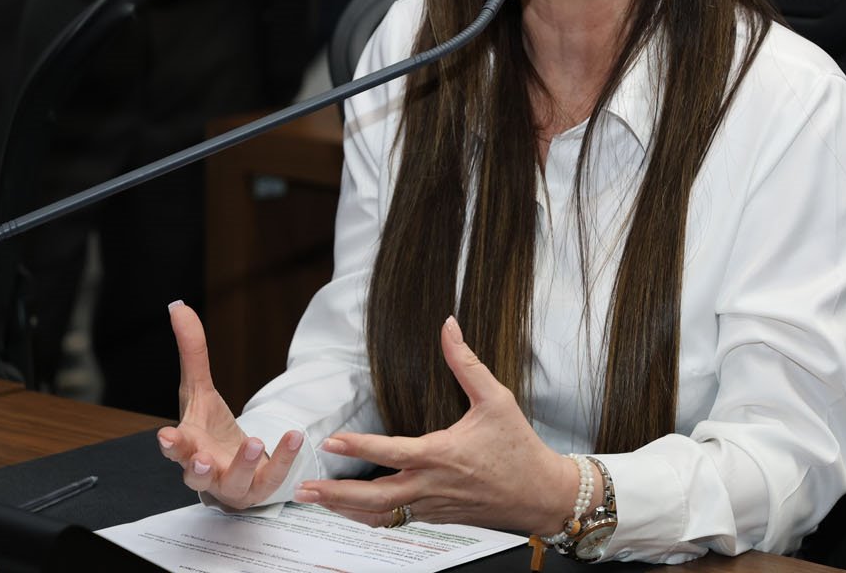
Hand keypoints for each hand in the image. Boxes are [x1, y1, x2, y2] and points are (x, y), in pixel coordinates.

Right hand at [157, 301, 305, 507]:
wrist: (234, 464)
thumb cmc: (209, 430)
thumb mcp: (200, 388)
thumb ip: (192, 351)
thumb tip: (178, 307)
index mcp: (188, 446)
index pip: (174, 447)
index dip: (170, 445)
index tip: (167, 437)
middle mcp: (205, 471)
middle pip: (195, 475)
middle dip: (196, 467)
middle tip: (201, 457)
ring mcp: (231, 484)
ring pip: (233, 482)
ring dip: (241, 465)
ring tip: (254, 441)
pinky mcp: (258, 489)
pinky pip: (271, 480)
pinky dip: (282, 461)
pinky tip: (293, 437)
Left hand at [294, 316, 580, 534]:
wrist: (542, 495)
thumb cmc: (520, 447)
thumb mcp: (496, 399)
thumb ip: (466, 363)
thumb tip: (448, 326)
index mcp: (443, 454)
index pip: (392, 452)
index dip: (359, 446)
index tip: (332, 440)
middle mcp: (432, 484)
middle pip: (375, 498)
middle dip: (336, 494)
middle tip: (303, 488)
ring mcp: (432, 505)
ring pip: (381, 515)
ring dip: (345, 509)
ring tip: (314, 499)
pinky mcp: (436, 516)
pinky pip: (396, 520)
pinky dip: (369, 516)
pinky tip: (350, 509)